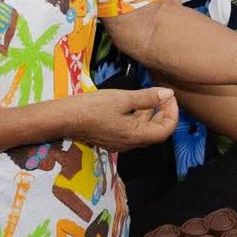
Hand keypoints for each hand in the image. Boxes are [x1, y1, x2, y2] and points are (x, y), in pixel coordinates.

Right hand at [63, 87, 178, 151]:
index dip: (172, 113)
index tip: (170, 97)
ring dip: (151, 113)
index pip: (165, 130)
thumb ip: (147, 98)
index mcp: (135, 135)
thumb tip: (168, 94)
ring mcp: (120, 141)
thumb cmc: (92, 108)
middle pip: (156, 131)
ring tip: (150, 95)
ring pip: (144, 129)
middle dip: (163, 112)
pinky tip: (134, 102)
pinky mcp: (112, 137)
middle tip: (163, 94)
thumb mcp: (122, 99)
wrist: (64, 118)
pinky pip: (132, 128)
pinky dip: (139, 116)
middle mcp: (130, 142)